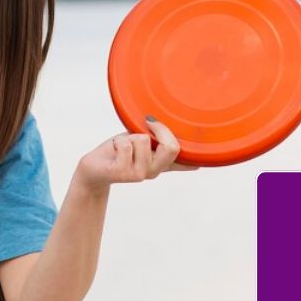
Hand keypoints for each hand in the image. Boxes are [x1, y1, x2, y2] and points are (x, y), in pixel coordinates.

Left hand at [76, 117, 196, 192]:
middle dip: (159, 129)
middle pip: (172, 147)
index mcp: (162, 163)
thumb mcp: (143, 142)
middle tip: (146, 126)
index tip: (207, 159)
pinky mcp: (122, 174)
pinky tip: (113, 152)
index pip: (186, 162)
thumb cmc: (119, 152)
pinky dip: (117, 142)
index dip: (197, 159)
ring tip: (122, 146)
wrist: (93, 168)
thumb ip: (161, 140)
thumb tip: (182, 134)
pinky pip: (126, 145)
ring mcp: (139, 175)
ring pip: (143, 140)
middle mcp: (154, 171)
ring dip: (129, 136)